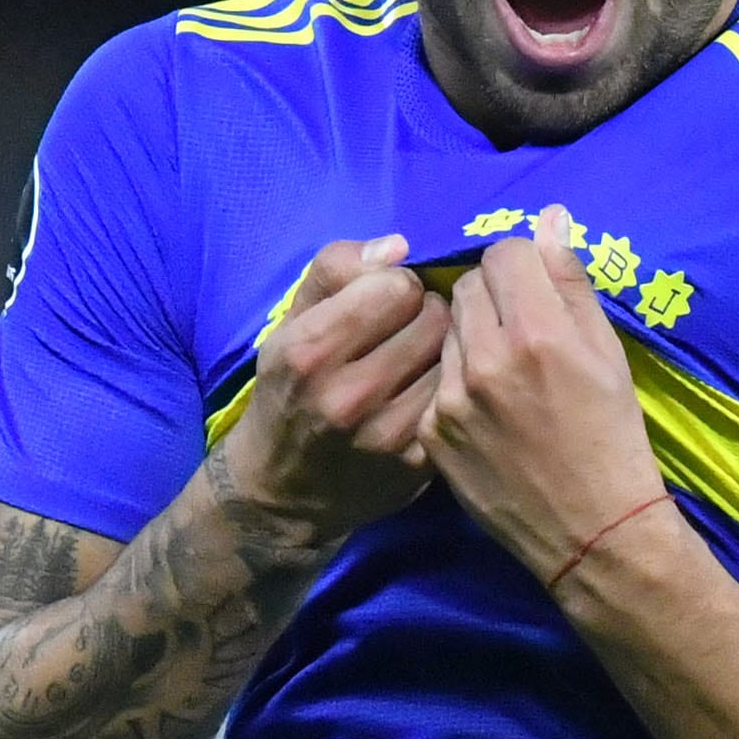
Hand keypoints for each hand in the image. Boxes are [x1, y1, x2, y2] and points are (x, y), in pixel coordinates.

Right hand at [214, 236, 450, 545]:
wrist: (284, 491)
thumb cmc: (289, 390)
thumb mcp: (290, 323)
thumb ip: (337, 270)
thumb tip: (399, 247)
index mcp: (310, 349)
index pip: (397, 285)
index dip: (397, 286)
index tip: (386, 303)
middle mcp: (347, 394)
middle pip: (434, 318)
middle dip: (426, 314)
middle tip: (409, 330)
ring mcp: (386, 434)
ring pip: (452, 357)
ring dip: (442, 351)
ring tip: (417, 361)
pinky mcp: (417, 464)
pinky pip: (454, 400)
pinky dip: (445, 391)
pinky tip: (424, 395)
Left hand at [427, 208, 673, 588]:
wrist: (591, 531)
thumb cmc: (613, 437)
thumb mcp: (607, 354)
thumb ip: (572, 283)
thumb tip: (549, 219)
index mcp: (538, 333)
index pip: (504, 253)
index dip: (523, 265)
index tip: (536, 289)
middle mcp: (486, 360)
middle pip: (469, 286)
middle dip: (495, 295)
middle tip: (521, 328)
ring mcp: (451, 399)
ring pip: (447, 331)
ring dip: (472, 336)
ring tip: (505, 373)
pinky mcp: (431, 433)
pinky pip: (436, 380)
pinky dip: (457, 383)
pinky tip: (487, 411)